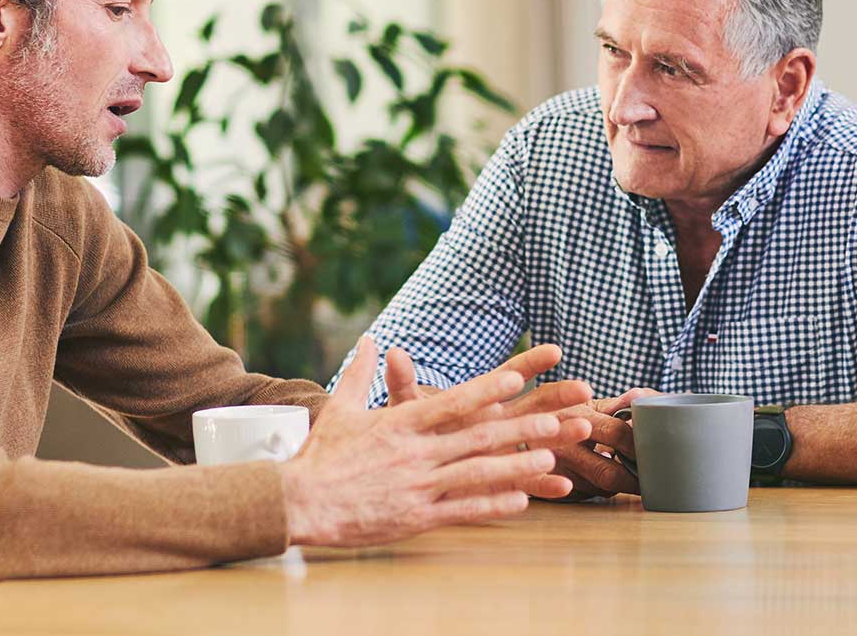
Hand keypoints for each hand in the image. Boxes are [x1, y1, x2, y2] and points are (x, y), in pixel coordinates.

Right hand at [280, 336, 594, 546]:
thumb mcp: (342, 408)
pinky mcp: (415, 517)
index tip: (516, 378)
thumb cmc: (321, 455)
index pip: (450, 402)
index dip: (486, 390)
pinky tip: (521, 502)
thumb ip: (362, 372)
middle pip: (476, 436)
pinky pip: (461, 511)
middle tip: (557, 420)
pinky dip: (492, 506)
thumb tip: (371, 339)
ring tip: (549, 459)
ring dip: (516, 465)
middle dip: (520, 428)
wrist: (300, 501)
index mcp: (400, 424)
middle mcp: (414, 453)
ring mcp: (417, 486)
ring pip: (476, 474)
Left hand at [387, 352, 658, 500]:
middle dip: (560, 397)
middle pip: (535, 407)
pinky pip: (528, 483)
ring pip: (540, 442)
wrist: (402, 476)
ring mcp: (504, 454)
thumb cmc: (407, 438)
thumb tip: (392, 353)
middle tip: (585, 390)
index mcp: (478, 402)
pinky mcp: (501, 483)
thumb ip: (402, 385)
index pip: (509, 376)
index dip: (531, 363)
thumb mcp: (403, 412)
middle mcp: (498, 425)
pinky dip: (545, 485)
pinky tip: (565, 486)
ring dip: (563, 437)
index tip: (555, 350)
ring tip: (584, 430)